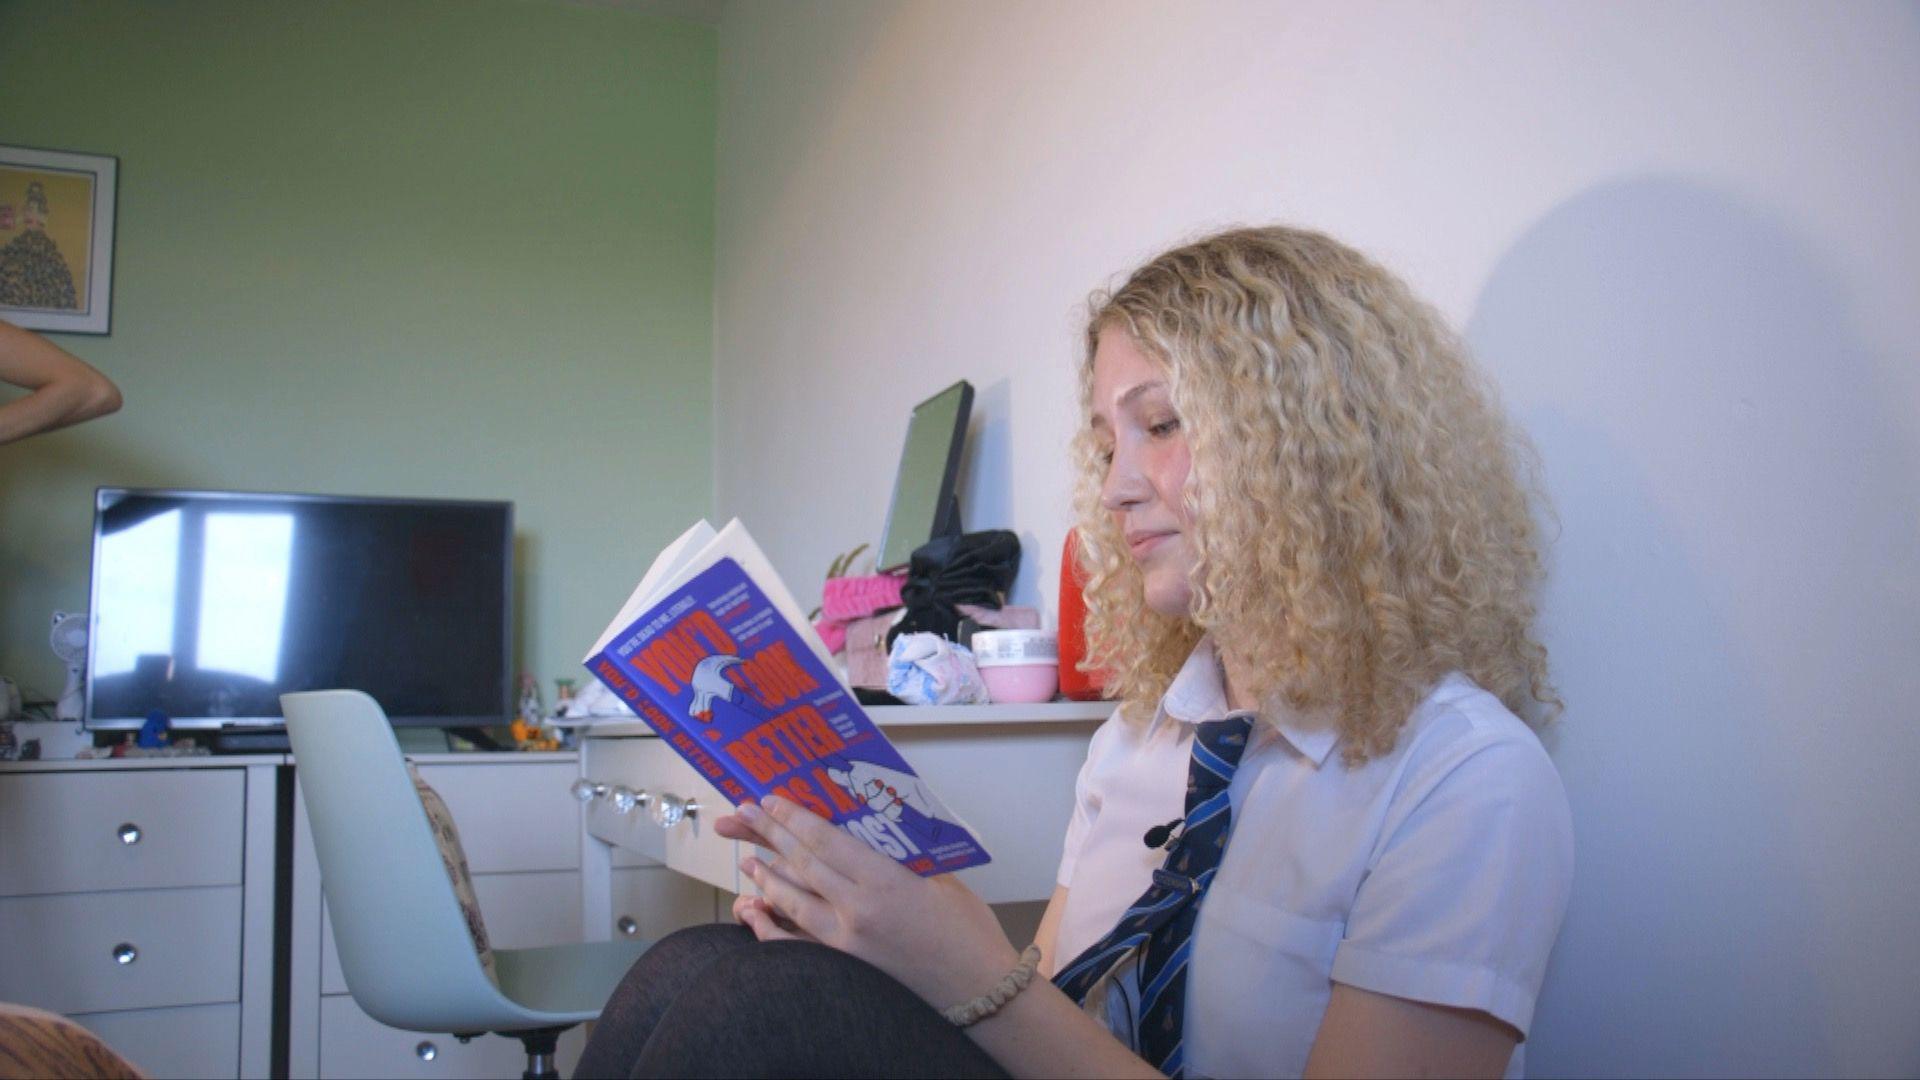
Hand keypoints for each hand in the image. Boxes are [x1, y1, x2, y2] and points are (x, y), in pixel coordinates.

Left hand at [713, 795, 1020, 1008]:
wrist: (979, 990)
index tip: (771, 799)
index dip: (793, 818)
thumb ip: (899, 857)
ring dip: (767, 876)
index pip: (825, 841)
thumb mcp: (940, 878)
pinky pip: (796, 944)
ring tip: (748, 859)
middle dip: (769, 835)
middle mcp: (857, 911)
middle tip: (742, 813)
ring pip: (793, 902)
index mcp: (884, 881)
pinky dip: (772, 927)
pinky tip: (756, 910)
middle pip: (801, 865)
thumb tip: (866, 832)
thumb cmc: (968, 931)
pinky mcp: (845, 967)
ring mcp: (846, 943)